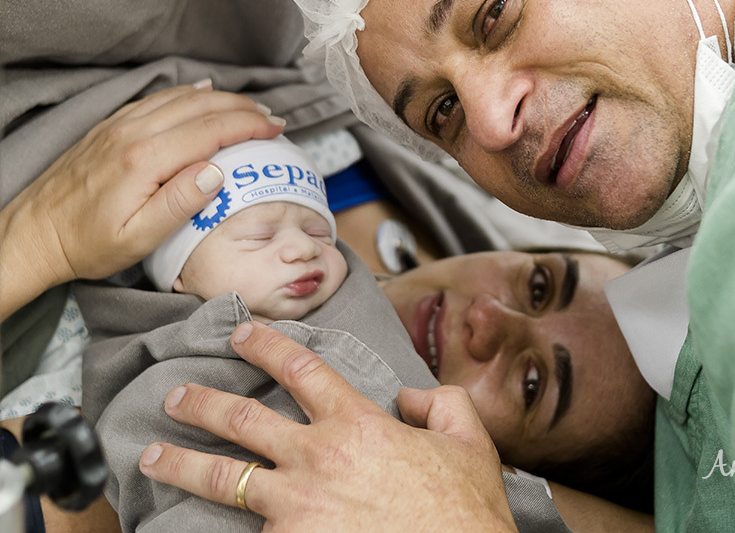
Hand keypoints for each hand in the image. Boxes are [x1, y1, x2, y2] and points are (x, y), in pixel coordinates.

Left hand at [0, 81, 283, 319]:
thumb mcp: (137, 238)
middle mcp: (133, 134)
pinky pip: (157, 99)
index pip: (211, 130)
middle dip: (243, 108)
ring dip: (221, 98)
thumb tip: (217, 172)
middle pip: (201, 106)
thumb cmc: (86, 244)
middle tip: (273, 119)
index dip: (249, 126)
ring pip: (180, 98)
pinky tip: (202, 93)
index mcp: (145, 160)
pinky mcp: (109, 128)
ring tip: (250, 108)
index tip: (277, 129)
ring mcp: (119, 126)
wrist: (34, 235)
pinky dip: (187, 93)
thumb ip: (180, 203)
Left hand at [138, 322, 517, 532]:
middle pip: (242, 418)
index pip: (301, 369)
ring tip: (151, 456)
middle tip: (178, 397)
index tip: (243, 334)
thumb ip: (440, 404)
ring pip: (220, 476)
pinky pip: (242, 530)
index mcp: (358, 424)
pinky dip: (213, 525)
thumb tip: (410, 398)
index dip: (267, 345)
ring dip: (179, 461)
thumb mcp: (468, 441)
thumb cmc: (463, 511)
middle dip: (202, 403)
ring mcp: (295, 505)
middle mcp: (317, 457)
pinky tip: (186, 522)